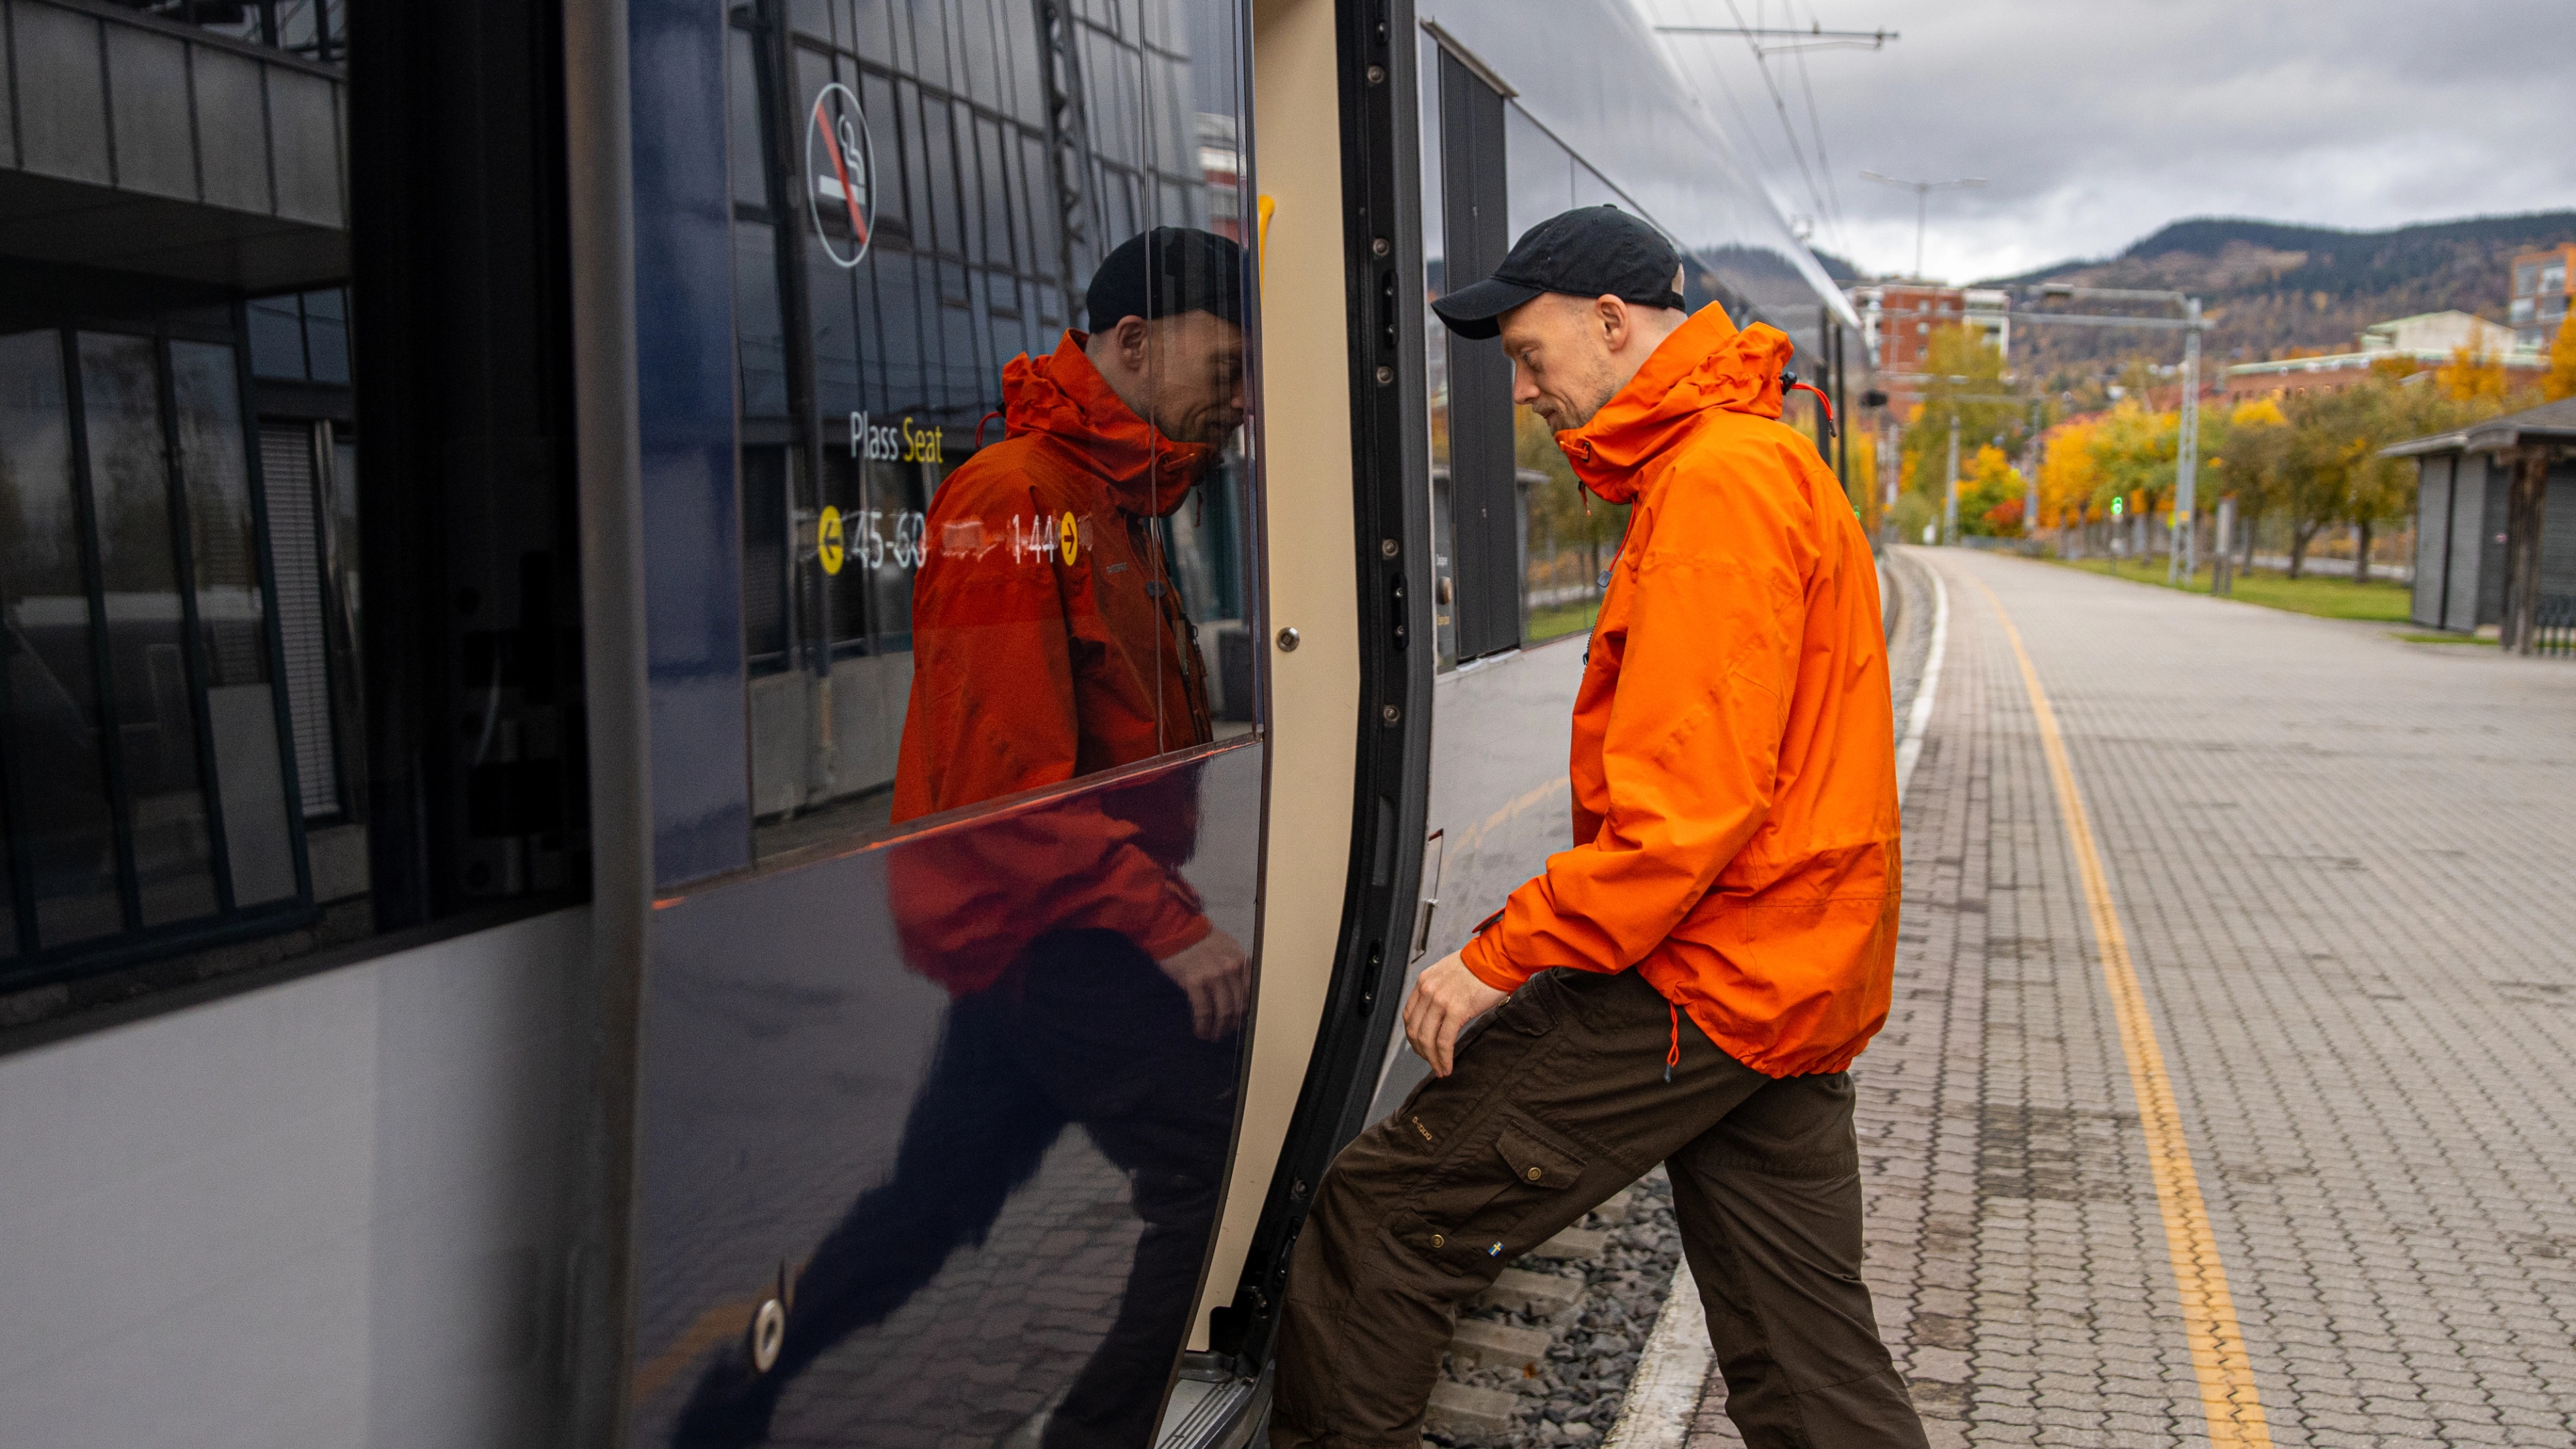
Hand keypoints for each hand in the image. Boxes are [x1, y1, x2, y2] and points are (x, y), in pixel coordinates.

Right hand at [1156, 929, 1250, 1041]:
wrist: (1175, 929)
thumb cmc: (1200, 939)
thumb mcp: (1227, 947)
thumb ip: (1236, 967)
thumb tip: (1239, 992)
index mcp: (1241, 961)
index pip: (1251, 994)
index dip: (1244, 1013)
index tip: (1238, 1023)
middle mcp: (1232, 969)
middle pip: (1239, 1006)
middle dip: (1232, 1025)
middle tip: (1223, 1034)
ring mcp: (1214, 976)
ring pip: (1224, 1012)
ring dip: (1219, 1029)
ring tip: (1212, 1036)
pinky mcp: (1195, 982)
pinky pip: (1204, 1011)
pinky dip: (1203, 1025)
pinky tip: (1200, 1031)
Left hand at [1402, 949, 1508, 1077]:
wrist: (1498, 957)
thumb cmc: (1480, 965)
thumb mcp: (1449, 973)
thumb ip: (1439, 990)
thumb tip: (1439, 1013)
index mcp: (1424, 981)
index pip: (1408, 1015)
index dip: (1413, 1036)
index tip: (1422, 1047)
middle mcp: (1428, 991)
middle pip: (1415, 1030)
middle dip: (1422, 1051)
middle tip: (1431, 1063)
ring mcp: (1440, 1001)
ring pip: (1427, 1039)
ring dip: (1432, 1059)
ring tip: (1440, 1069)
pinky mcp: (1456, 1010)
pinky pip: (1444, 1041)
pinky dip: (1443, 1058)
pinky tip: (1447, 1067)